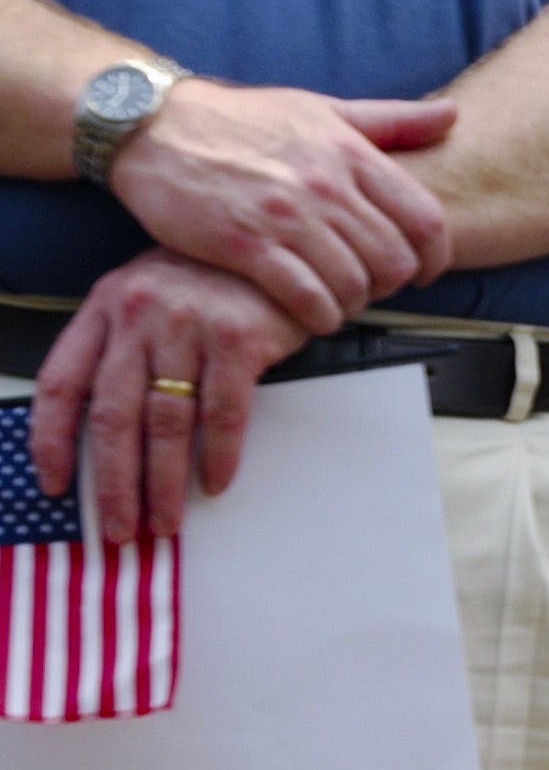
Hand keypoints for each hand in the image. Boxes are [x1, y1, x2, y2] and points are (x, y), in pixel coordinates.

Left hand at [30, 249, 308, 542]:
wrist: (277, 242)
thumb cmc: (214, 276)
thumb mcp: (150, 297)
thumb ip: (125, 347)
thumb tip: (111, 426)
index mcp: (105, 307)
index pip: (62, 384)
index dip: (51, 442)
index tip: (55, 486)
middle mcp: (139, 316)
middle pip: (113, 417)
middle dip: (112, 484)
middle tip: (119, 527)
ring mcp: (188, 326)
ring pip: (165, 423)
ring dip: (164, 483)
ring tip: (166, 520)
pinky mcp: (238, 339)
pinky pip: (223, 412)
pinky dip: (220, 455)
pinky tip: (216, 481)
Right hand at [110, 79, 454, 333]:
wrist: (153, 126)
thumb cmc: (242, 120)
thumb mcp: (322, 109)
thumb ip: (389, 120)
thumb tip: (452, 116)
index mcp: (350, 153)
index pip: (425, 219)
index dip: (435, 257)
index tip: (424, 271)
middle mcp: (325, 185)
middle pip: (393, 260)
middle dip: (391, 285)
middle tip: (372, 287)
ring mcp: (286, 217)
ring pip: (353, 284)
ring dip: (353, 304)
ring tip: (340, 300)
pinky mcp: (246, 245)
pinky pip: (306, 298)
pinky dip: (319, 316)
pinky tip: (313, 313)